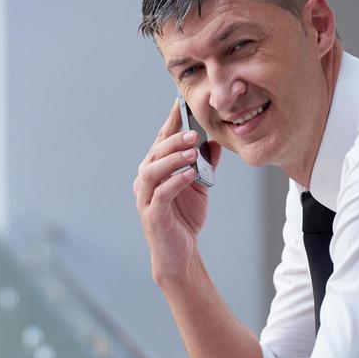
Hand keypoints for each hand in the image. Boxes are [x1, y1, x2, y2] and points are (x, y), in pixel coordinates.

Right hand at [133, 101, 220, 284]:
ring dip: (172, 158)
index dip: (170, 122)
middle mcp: (146, 181)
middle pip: (155, 153)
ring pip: (152, 171)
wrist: (180, 254)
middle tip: (194, 132)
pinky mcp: (152, 215)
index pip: (161, 142)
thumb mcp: (200, 186)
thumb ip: (205, 165)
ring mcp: (146, 198)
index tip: (180, 103)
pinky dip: (175, 182)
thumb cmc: (186, 218)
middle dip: (174, 140)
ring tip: (192, 151)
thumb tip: (213, 142)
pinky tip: (190, 174)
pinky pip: (161, 194)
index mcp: (155, 171)